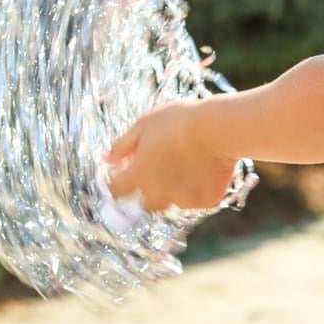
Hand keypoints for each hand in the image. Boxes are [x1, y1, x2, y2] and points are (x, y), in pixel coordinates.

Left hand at [104, 100, 237, 212]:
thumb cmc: (179, 120)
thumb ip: (123, 145)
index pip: (116, 189)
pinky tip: (206, 167)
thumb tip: (106, 159)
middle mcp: (157, 193)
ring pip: (172, 201)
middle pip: (144, 202)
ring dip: (173, 190)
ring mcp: (182, 199)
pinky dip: (198, 188)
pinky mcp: (205, 200)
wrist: (218, 127)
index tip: (124, 170)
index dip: (117, 179)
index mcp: (138, 175)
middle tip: (161, 168)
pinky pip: (197, 199)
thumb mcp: (145, 124)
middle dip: (147, 190)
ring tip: (187, 164)